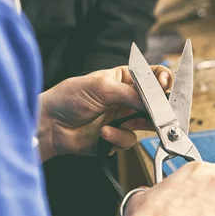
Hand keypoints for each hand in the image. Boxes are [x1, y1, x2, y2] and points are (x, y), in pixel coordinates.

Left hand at [38, 65, 171, 159]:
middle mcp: (126, 98)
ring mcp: (123, 118)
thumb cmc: (68, 98)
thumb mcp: (102, 86)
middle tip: (159, 112)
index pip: (152, 76)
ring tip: (127, 123)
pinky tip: (105, 133)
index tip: (164, 88)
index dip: (163, 81)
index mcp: (123, 78)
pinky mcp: (117, 137)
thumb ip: (131, 92)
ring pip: (147, 123)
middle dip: (158, 108)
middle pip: (155, 102)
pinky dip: (119, 137)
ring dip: (139, 124)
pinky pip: (130, 139)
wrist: (50, 124)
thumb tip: (155, 99)